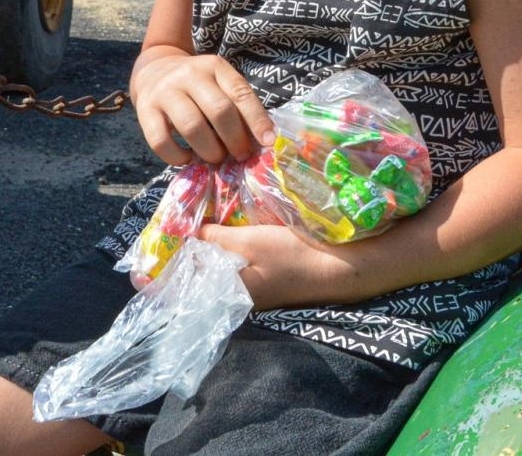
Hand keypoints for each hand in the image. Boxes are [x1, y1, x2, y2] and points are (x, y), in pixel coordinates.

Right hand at [131, 53, 275, 164]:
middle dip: (234, 139)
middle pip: (219, 111)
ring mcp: (166, 91)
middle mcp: (190, 75)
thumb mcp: (219, 84)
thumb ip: (237, 107)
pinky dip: (177, 156)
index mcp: (215, 67)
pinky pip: (161, 140)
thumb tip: (260, 143)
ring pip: (192, 126)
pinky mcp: (145, 109)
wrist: (154, 70)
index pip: (241, 93)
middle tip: (239, 155)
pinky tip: (186, 158)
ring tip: (215, 158)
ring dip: (209, 150)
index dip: (257, 120)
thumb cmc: (198, 87)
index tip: (268, 143)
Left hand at [197, 223, 354, 309]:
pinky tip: (242, 238)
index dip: (188, 249)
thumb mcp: (250, 240)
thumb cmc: (289, 256)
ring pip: (226, 269)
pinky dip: (238, 255)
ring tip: (218, 226)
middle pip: (209, 271)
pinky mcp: (267, 287)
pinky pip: (242, 270)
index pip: (194, 272)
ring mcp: (254, 295)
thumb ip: (217, 237)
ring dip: (222, 251)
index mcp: (228, 292)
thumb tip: (192, 234)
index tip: (187, 227)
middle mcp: (238, 299)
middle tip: (201, 222)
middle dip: (204, 249)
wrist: (334, 270)